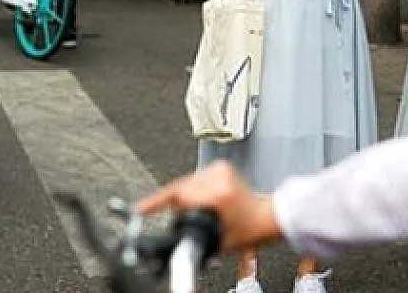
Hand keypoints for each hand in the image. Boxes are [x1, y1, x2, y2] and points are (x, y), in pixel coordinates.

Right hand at [137, 161, 281, 252]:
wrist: (267, 217)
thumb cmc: (249, 229)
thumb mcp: (218, 241)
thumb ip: (192, 239)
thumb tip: (171, 241)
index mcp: (218, 194)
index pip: (178, 194)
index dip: (156, 203)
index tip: (141, 208)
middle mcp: (219, 177)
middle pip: (179, 186)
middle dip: (166, 201)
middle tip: (156, 212)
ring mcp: (221, 169)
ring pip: (185, 180)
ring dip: (179, 194)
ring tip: (183, 211)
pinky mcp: (221, 166)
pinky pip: (195, 176)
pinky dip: (190, 187)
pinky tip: (193, 199)